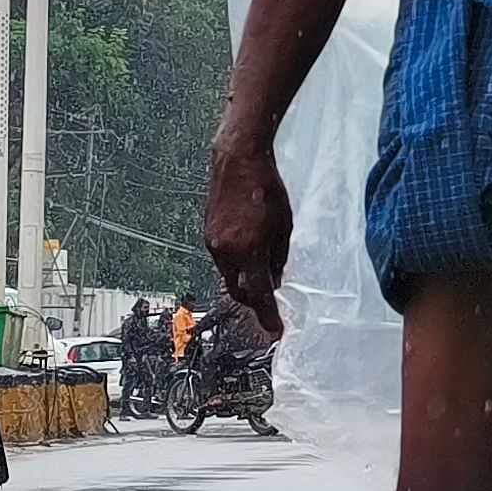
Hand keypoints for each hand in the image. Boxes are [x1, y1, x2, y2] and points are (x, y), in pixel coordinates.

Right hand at [205, 132, 290, 321]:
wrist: (238, 159)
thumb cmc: (267, 187)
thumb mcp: (284, 226)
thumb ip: (279, 257)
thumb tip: (275, 279)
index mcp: (247, 250)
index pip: (259, 295)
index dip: (268, 316)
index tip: (276, 331)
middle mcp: (225, 251)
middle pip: (238, 292)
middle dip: (254, 302)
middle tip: (272, 306)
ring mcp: (212, 243)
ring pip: (229, 277)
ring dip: (245, 282)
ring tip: (265, 274)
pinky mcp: (207, 234)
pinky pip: (223, 260)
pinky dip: (237, 265)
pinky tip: (251, 255)